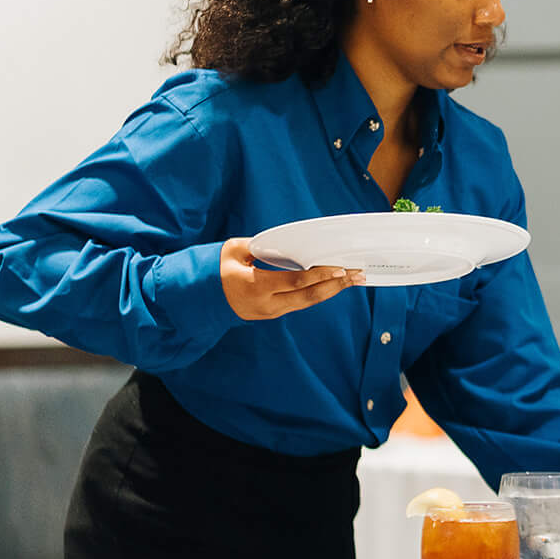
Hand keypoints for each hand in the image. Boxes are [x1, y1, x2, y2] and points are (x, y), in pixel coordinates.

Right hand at [219, 237, 355, 320]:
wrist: (201, 298)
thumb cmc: (216, 269)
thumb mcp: (233, 250)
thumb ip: (261, 246)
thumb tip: (289, 244)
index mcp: (255, 287)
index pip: (295, 282)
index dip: (320, 275)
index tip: (340, 268)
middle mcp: (266, 304)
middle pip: (309, 296)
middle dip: (336, 284)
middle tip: (358, 274)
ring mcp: (271, 312)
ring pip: (308, 302)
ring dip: (332, 290)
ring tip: (353, 280)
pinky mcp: (273, 314)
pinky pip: (300, 303)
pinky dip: (319, 293)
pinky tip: (333, 285)